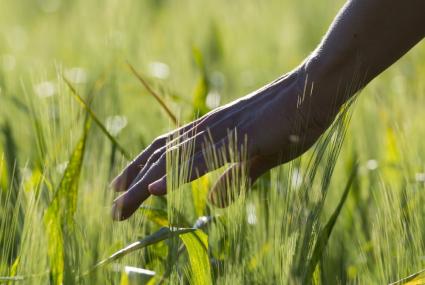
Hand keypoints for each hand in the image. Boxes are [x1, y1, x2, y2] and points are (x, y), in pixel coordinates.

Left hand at [111, 65, 335, 220]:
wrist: (317, 90)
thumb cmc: (290, 121)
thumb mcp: (258, 157)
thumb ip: (235, 178)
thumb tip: (213, 203)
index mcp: (212, 131)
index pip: (165, 150)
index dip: (140, 169)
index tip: (121, 189)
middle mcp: (209, 128)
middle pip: (160, 157)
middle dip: (133, 183)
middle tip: (113, 210)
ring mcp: (223, 131)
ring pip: (173, 160)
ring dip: (143, 184)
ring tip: (120, 206)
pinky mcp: (241, 138)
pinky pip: (203, 160)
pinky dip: (176, 175)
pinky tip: (155, 190)